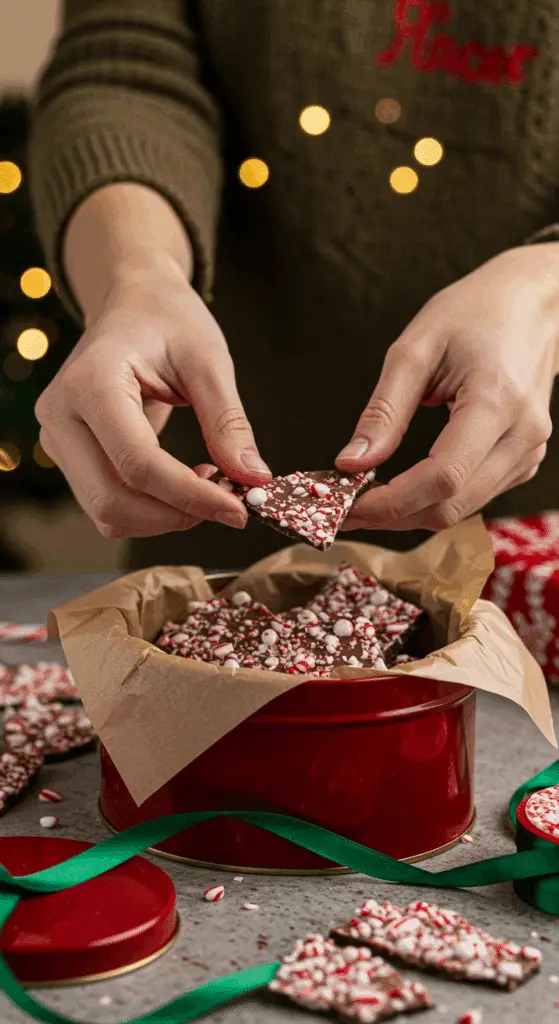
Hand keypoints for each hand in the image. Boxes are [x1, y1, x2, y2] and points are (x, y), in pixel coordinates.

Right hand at [36, 269, 270, 537]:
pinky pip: (107, 504)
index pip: (138, 463)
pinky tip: (182, 484)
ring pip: (107, 512)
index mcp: (91, 381)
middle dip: (177, 514)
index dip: (191, 496)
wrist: (133, 302)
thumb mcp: (208, 361)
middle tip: (228, 501)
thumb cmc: (169, 320)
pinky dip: (151, 509)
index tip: (239, 509)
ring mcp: (57, 438)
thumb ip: (228, 422)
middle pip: (114, 499)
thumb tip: (253, 479)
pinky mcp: (67, 455)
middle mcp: (60, 414)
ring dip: (164, 516)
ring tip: (208, 486)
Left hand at [336, 245, 557, 530]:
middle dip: (392, 516)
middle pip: (451, 504)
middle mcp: (522, 436)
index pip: (442, 476)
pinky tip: (400, 490)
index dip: (391, 501)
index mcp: (496, 401)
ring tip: (364, 499)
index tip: (346, 503)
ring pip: (462, 509)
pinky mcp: (525, 460)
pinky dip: (432, 501)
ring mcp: (529, 452)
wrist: (534, 303)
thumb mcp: (415, 349)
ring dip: (409, 514)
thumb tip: (351, 462)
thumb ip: (383, 411)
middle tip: (342, 508)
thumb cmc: (474, 313)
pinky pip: (474, 497)